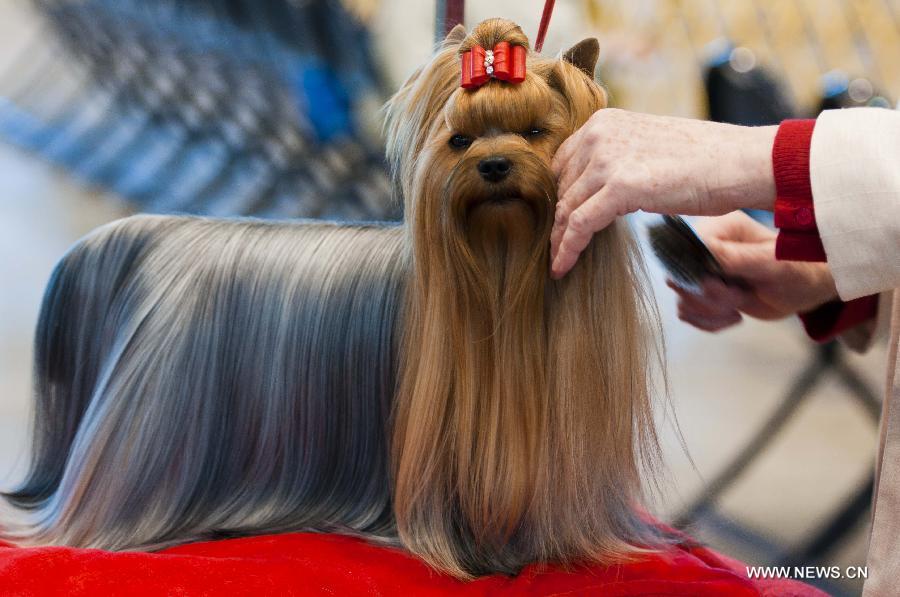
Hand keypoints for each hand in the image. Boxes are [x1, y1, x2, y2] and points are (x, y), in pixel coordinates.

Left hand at [550, 109, 776, 277]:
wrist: (741, 162)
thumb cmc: (704, 161)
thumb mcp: (647, 149)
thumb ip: (616, 161)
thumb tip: (595, 192)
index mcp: (604, 122)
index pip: (562, 164)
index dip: (558, 196)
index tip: (557, 222)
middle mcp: (599, 134)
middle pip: (562, 187)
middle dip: (558, 220)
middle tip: (554, 247)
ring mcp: (607, 159)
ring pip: (566, 208)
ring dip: (559, 239)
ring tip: (557, 262)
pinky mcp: (619, 187)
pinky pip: (579, 224)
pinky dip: (567, 249)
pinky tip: (562, 267)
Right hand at [669, 212, 838, 331]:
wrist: (804, 289)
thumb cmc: (798, 271)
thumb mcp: (773, 264)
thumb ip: (737, 257)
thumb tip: (702, 251)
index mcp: (721, 228)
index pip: (686, 250)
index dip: (701, 276)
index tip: (730, 288)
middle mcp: (705, 245)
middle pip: (680, 277)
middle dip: (709, 298)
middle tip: (740, 298)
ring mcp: (701, 269)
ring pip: (681, 297)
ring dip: (710, 312)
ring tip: (738, 308)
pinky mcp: (700, 289)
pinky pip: (686, 311)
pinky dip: (707, 321)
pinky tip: (732, 317)